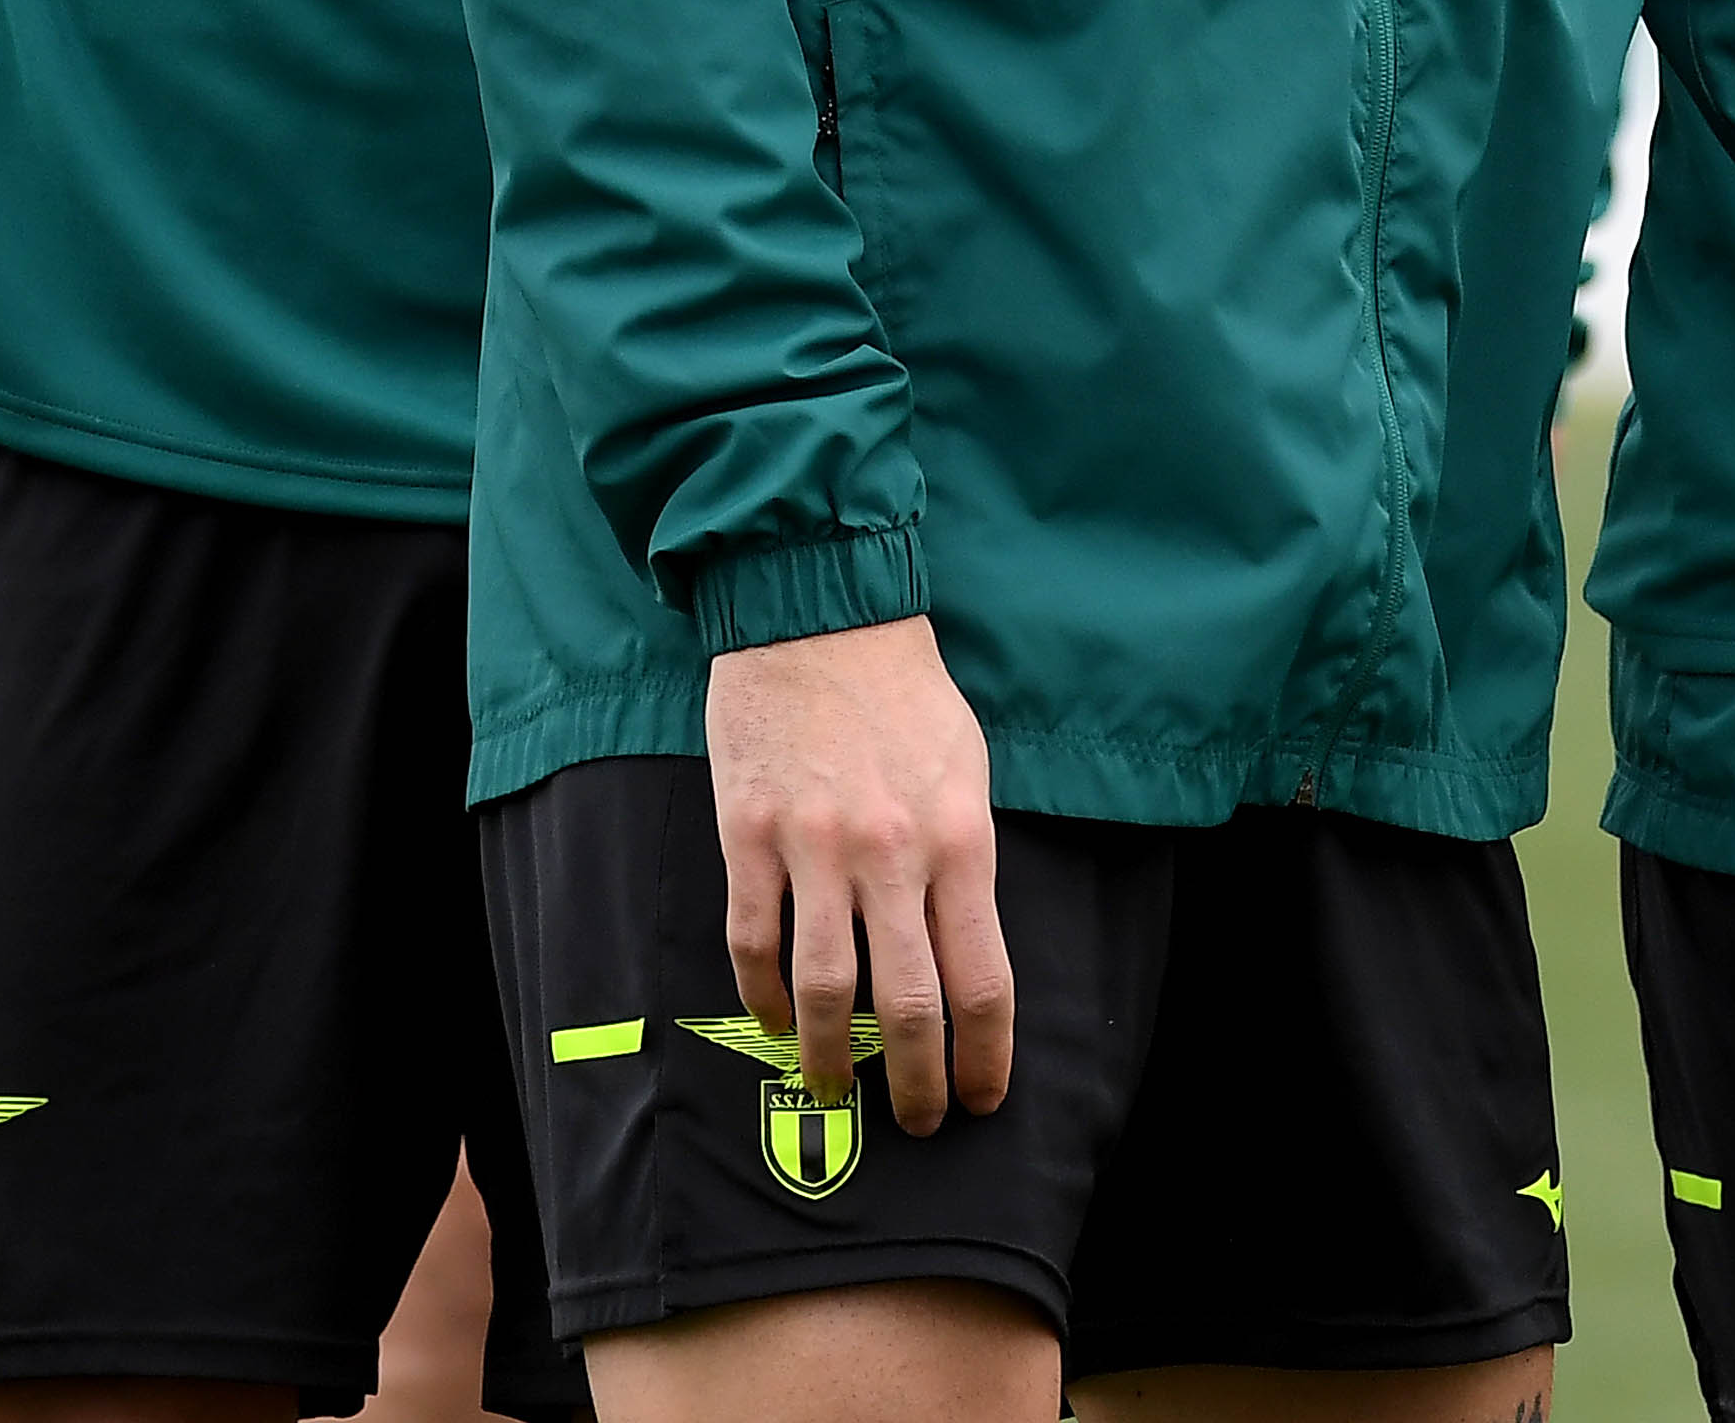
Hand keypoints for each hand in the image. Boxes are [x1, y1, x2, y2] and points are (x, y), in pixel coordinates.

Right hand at [705, 615, 1015, 1134]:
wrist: (818, 615)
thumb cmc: (904, 694)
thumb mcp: (969, 770)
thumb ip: (966, 860)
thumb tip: (961, 948)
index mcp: (960, 840)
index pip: (983, 980)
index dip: (984, 1055)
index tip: (983, 1097)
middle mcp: (892, 854)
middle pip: (906, 1005)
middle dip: (917, 1080)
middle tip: (920, 1119)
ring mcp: (815, 848)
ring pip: (822, 990)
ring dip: (829, 1057)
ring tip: (836, 1088)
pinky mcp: (749, 835)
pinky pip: (753, 942)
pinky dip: (761, 998)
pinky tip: (773, 1021)